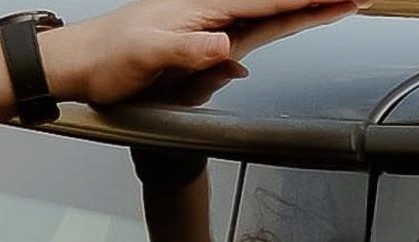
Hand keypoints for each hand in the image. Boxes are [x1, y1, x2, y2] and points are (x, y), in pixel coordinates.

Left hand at [44, 0, 365, 109]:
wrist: (82, 59)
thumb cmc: (111, 58)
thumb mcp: (150, 55)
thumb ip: (190, 50)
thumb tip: (228, 48)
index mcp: (206, 8)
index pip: (270, 1)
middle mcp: (211, 8)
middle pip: (277, 0)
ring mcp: (209, 19)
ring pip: (268, 7)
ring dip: (302, 4)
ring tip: (336, 1)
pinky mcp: (201, 32)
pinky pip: (251, 20)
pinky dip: (277, 14)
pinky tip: (289, 16)